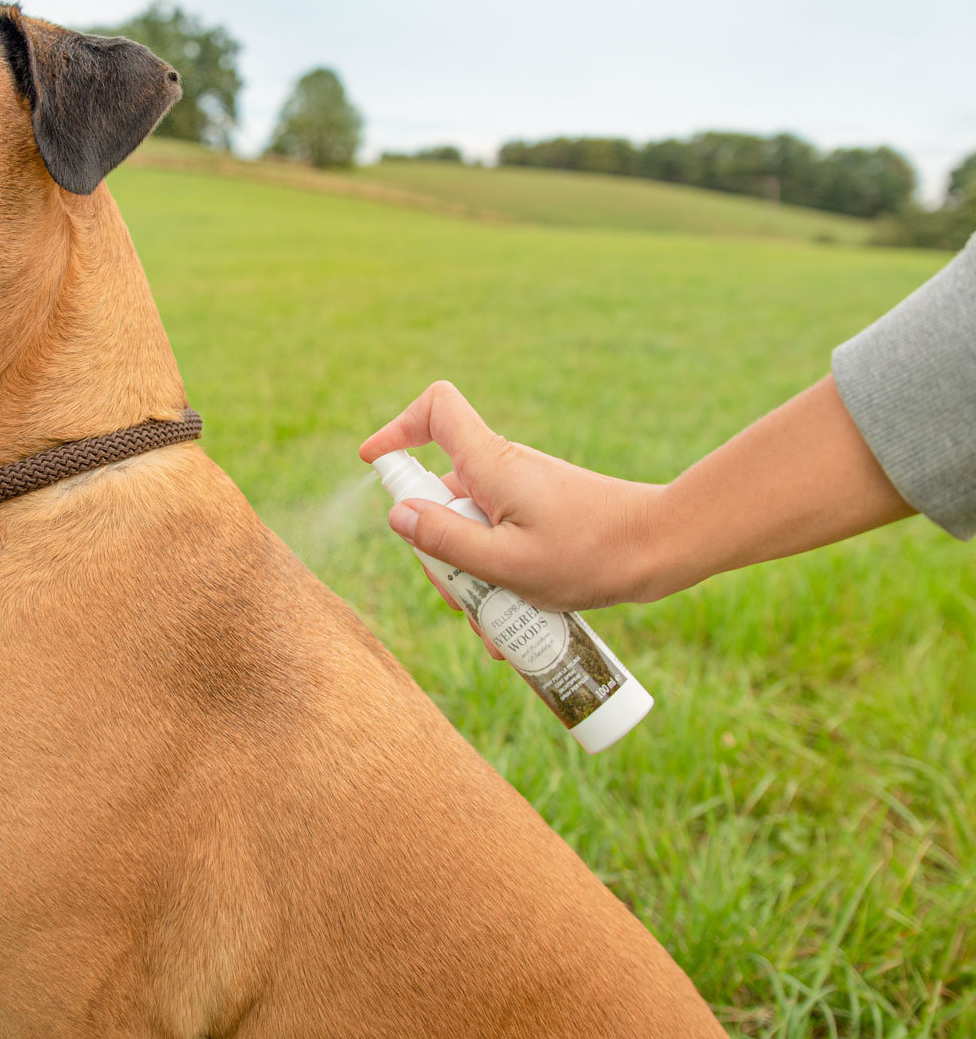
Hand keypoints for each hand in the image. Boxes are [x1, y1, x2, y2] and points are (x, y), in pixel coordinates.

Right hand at [361, 382, 663, 610]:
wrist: (664, 548)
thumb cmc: (593, 555)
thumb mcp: (510, 564)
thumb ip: (448, 541)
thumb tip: (397, 516)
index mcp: (491, 465)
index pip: (435, 410)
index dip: (397, 428)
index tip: (374, 465)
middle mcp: (501, 470)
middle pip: (440, 495)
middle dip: (439, 552)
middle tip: (462, 601)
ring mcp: (520, 493)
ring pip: (469, 530)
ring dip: (471, 579)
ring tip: (498, 627)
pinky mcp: (538, 514)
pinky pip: (498, 542)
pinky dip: (497, 579)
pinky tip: (513, 626)